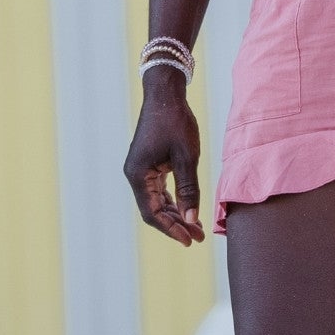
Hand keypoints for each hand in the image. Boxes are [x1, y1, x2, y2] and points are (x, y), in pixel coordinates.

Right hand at [124, 74, 204, 245]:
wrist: (166, 94)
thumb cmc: (176, 122)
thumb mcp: (187, 158)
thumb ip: (188, 190)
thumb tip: (192, 220)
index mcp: (138, 175)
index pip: (152, 213)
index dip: (171, 229)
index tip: (190, 240)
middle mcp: (135, 175)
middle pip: (154, 210)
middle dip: (176, 224)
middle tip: (199, 236)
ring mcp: (141, 170)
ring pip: (157, 202)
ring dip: (176, 215)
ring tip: (197, 227)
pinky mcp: (149, 164)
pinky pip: (159, 190)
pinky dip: (173, 201)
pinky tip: (188, 209)